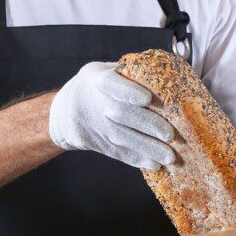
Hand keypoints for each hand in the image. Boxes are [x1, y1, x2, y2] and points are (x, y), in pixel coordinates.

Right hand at [48, 61, 174, 170]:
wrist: (65, 111)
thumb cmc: (97, 86)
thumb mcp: (104, 71)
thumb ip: (129, 72)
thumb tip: (168, 75)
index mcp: (97, 79)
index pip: (111, 84)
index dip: (128, 91)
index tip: (146, 98)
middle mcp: (94, 102)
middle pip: (121, 114)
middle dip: (147, 124)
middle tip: (170, 135)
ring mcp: (95, 126)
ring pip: (122, 138)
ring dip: (148, 148)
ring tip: (170, 157)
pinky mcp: (98, 144)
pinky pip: (119, 153)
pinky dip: (138, 159)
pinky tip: (156, 164)